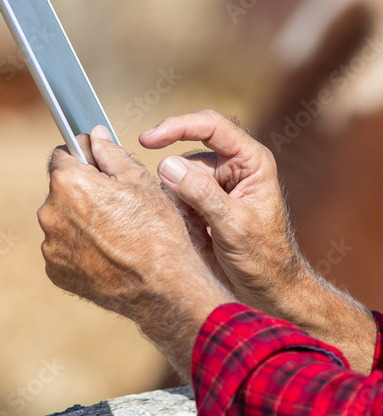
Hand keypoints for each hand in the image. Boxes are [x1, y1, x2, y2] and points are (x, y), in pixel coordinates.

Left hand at [37, 126, 231, 377]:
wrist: (164, 287)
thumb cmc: (158, 230)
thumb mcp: (141, 181)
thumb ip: (110, 154)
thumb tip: (94, 136)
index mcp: (68, 183)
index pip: (61, 156)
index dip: (81, 157)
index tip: (96, 167)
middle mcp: (49, 212)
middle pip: (60, 190)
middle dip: (82, 193)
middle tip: (115, 207)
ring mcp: (50, 244)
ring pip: (62, 221)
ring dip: (79, 222)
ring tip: (114, 234)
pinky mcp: (54, 270)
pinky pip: (62, 250)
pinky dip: (78, 249)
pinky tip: (106, 254)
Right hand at [139, 110, 300, 314]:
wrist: (268, 288)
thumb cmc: (263, 259)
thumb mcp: (233, 227)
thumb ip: (202, 194)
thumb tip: (167, 164)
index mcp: (252, 162)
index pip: (212, 127)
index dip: (178, 127)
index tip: (149, 139)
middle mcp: (236, 165)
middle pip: (193, 143)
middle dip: (171, 159)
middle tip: (147, 177)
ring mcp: (220, 181)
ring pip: (182, 169)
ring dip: (174, 191)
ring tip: (187, 222)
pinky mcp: (207, 197)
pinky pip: (179, 189)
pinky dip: (174, 204)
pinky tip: (185, 225)